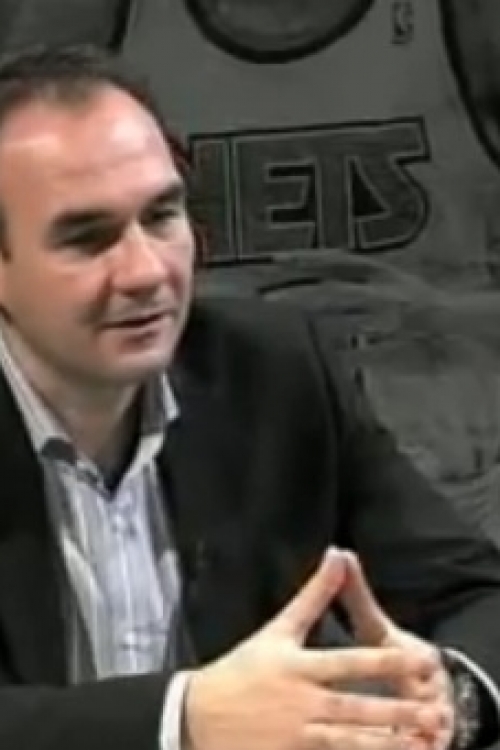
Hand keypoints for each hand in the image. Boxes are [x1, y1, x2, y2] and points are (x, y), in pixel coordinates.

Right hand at [184, 549, 447, 749]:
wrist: (200, 714)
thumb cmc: (243, 667)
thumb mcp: (277, 629)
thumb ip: (312, 594)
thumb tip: (337, 555)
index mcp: (297, 666)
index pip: (349, 663)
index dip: (385, 663)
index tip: (418, 661)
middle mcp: (300, 700)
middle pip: (356, 707)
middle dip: (397, 711)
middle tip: (433, 712)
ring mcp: (296, 734)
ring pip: (350, 742)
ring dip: (386, 742)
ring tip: (419, 740)